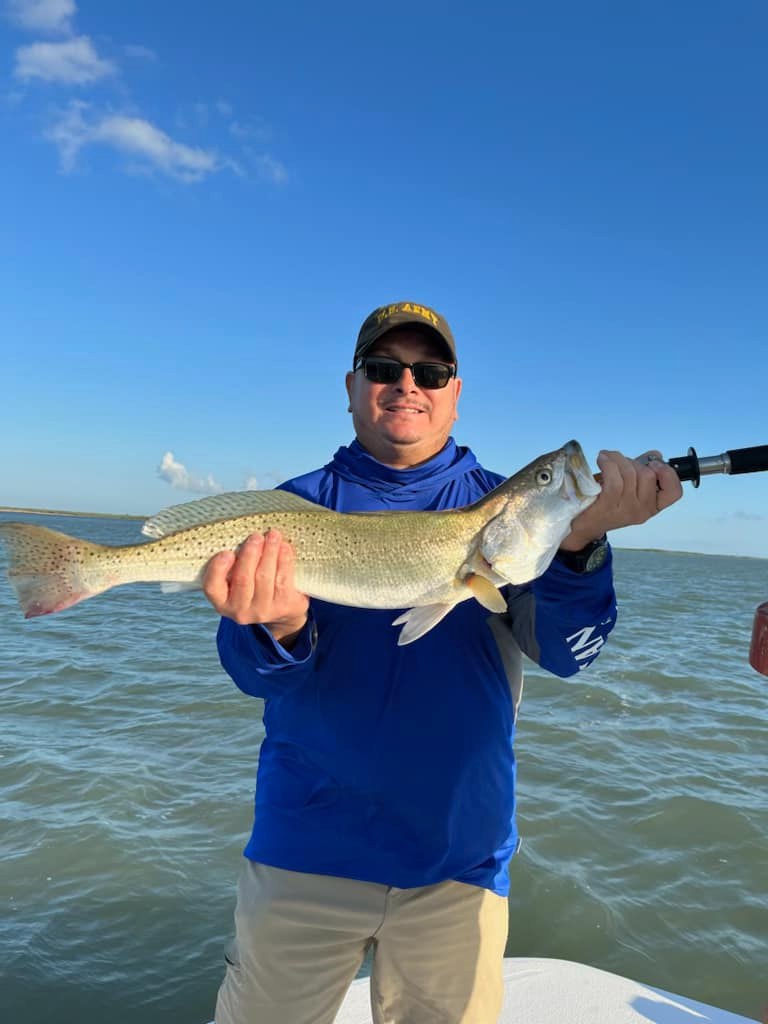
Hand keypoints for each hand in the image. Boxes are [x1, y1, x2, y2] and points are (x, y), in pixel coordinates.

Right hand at [203, 529, 309, 645]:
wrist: (283, 610)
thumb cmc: (255, 586)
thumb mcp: (238, 580)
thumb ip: (234, 564)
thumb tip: (241, 535)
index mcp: (222, 602)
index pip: (212, 587)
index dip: (218, 569)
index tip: (227, 552)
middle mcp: (240, 611)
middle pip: (243, 579)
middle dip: (250, 554)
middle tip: (256, 536)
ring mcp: (262, 611)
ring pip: (264, 577)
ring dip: (269, 552)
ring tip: (273, 536)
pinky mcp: (283, 607)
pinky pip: (283, 579)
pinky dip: (284, 560)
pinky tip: (284, 547)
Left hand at [560, 449, 682, 550]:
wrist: (583, 524)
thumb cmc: (606, 502)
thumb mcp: (628, 488)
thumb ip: (643, 472)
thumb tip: (656, 455)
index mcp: (652, 506)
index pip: (674, 492)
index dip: (668, 473)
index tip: (653, 464)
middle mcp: (643, 510)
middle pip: (648, 475)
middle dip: (633, 461)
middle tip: (618, 460)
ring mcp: (627, 509)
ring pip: (631, 473)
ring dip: (617, 459)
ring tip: (606, 457)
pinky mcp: (609, 505)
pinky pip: (614, 478)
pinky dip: (608, 464)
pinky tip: (602, 459)